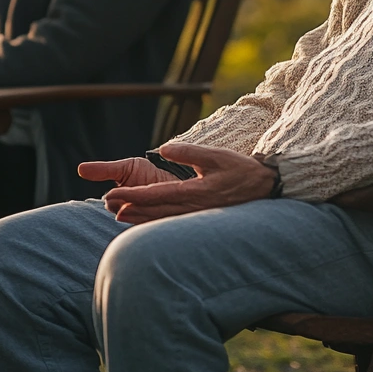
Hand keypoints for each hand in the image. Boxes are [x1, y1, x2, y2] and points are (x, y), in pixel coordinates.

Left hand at [83, 143, 276, 224]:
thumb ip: (189, 152)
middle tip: (108, 203)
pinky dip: (155, 221)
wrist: (265, 188)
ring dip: (139, 217)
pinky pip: (172, 222)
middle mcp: (193, 207)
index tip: (113, 194)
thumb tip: (163, 149)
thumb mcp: (217, 155)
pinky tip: (145, 220)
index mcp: (196, 191)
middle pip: (154, 210)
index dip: (133, 195)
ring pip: (161, 218)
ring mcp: (197, 216)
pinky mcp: (201, 219)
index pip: (156, 195)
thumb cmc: (241, 169)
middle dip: (130, 207)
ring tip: (119, 214)